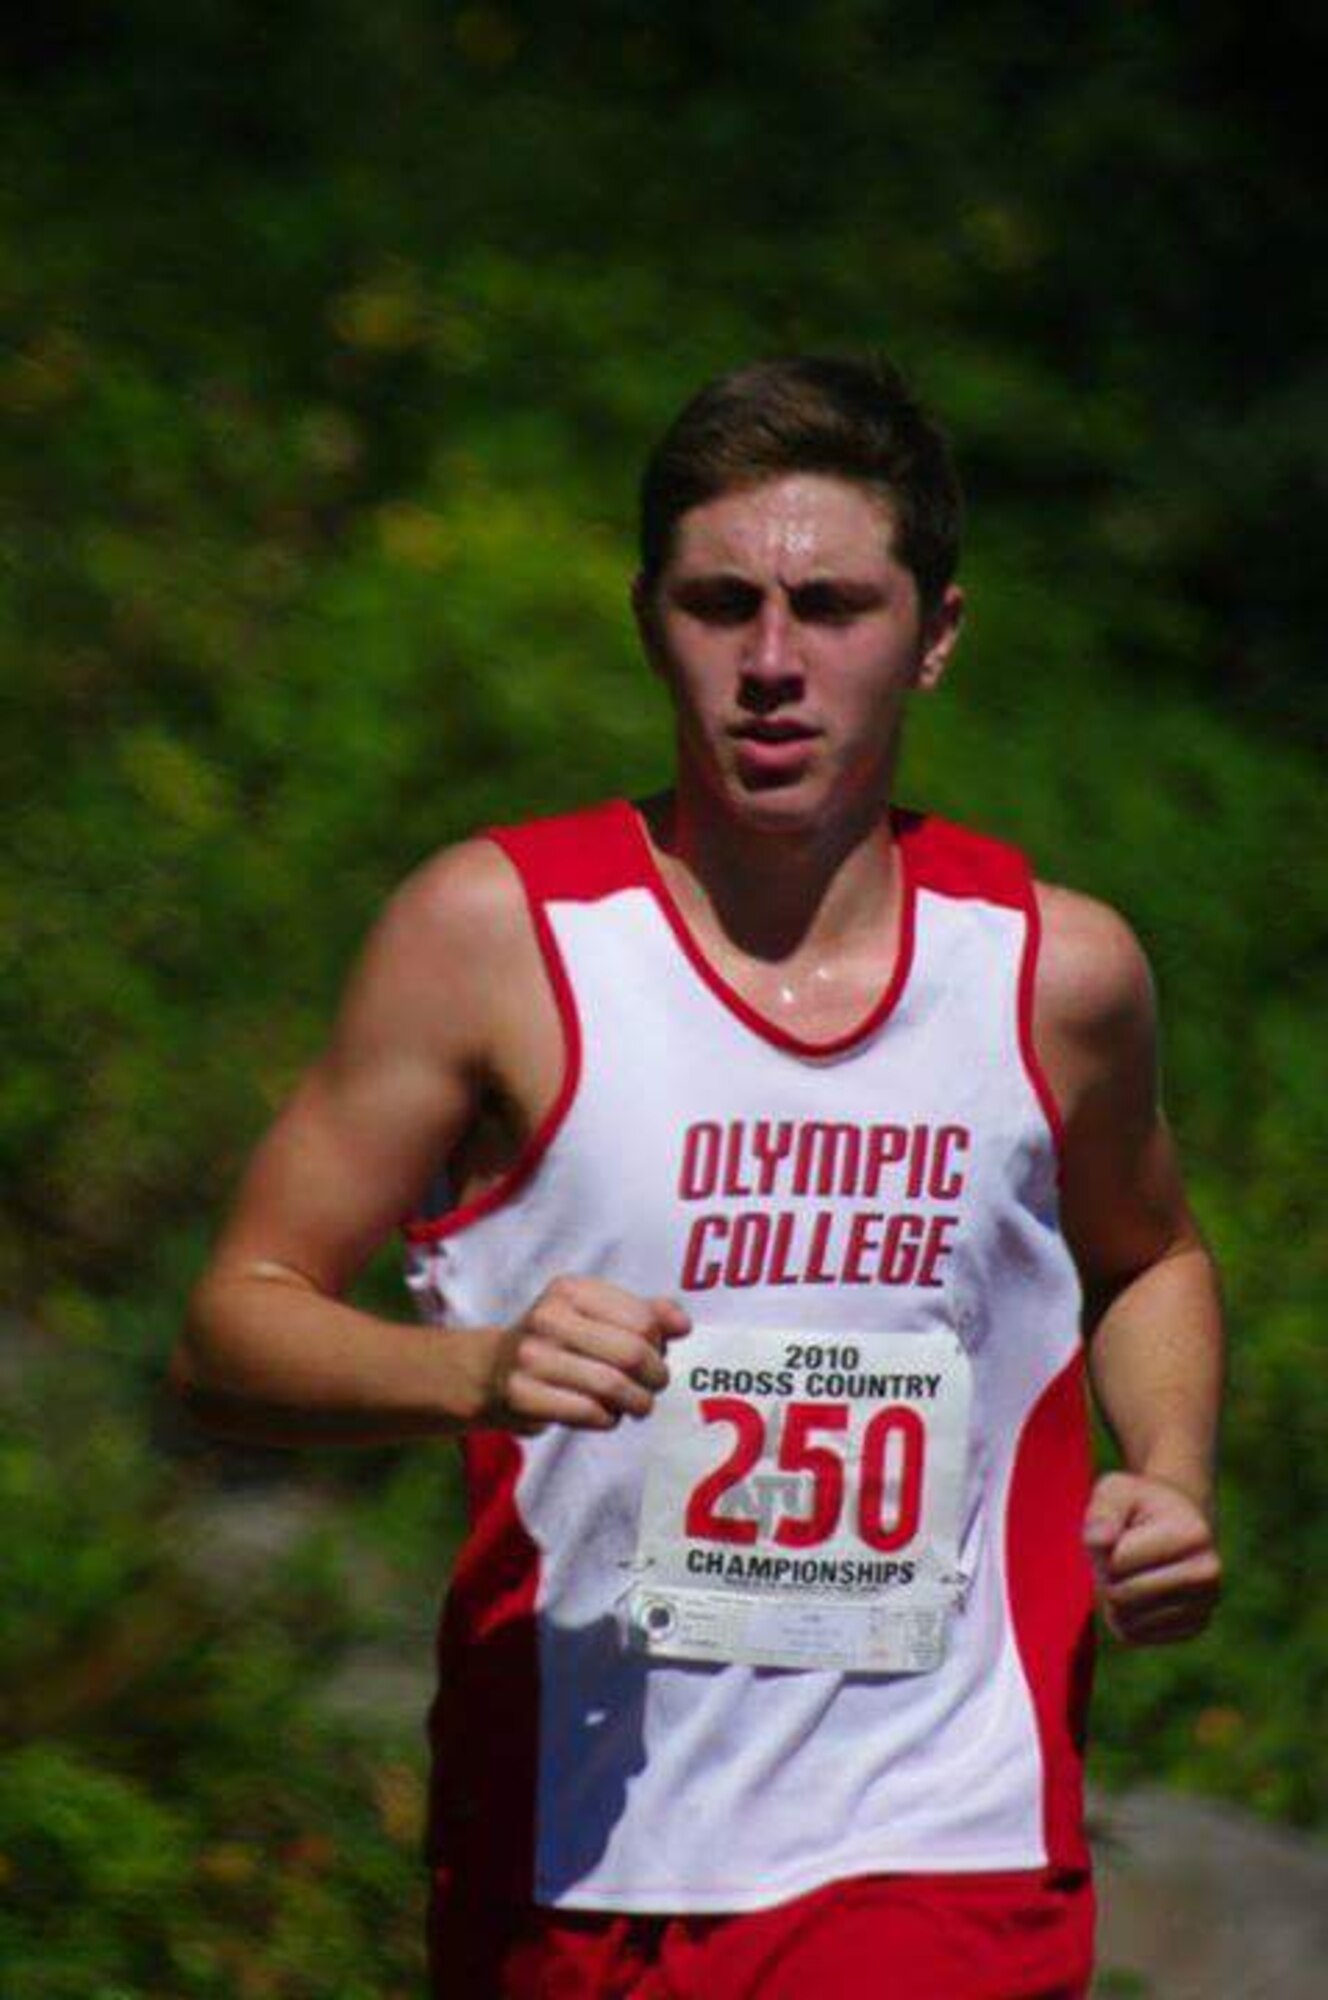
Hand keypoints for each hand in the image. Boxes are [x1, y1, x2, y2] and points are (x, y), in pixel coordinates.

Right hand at [478, 1276, 690, 1432]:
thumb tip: (682, 1324)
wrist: (490, 1372)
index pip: (643, 1320)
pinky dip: (608, 1419)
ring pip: (612, 1387)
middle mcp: (548, 1317)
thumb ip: (644, 1314)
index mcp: (571, 1289)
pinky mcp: (521, 1395)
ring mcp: (531, 1356)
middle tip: (654, 1387)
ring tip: (636, 1405)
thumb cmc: (558, 1343)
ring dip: (636, 1403)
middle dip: (655, 1377)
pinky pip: (588, 1412)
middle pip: (631, 1353)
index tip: (657, 1356)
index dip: (660, 1345)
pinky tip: (606, 1414)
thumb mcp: (596, 1316)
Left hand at [1083, 1470, 1220, 1644]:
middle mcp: (1208, 1576)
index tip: (1121, 1531)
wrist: (1176, 1524)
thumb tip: (1099, 1540)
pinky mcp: (1192, 1629)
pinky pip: (1135, 1635)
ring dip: (1113, 1597)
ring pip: (1125, 1620)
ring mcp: (1205, 1606)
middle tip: (1122, 1554)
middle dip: (1107, 1575)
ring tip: (1132, 1570)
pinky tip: (1140, 1592)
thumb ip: (1102, 1512)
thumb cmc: (1138, 1506)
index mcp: (1193, 1536)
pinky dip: (1125, 1617)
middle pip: (1120, 1595)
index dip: (1103, 1548)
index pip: (1117, 1562)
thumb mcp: (1116, 1492)